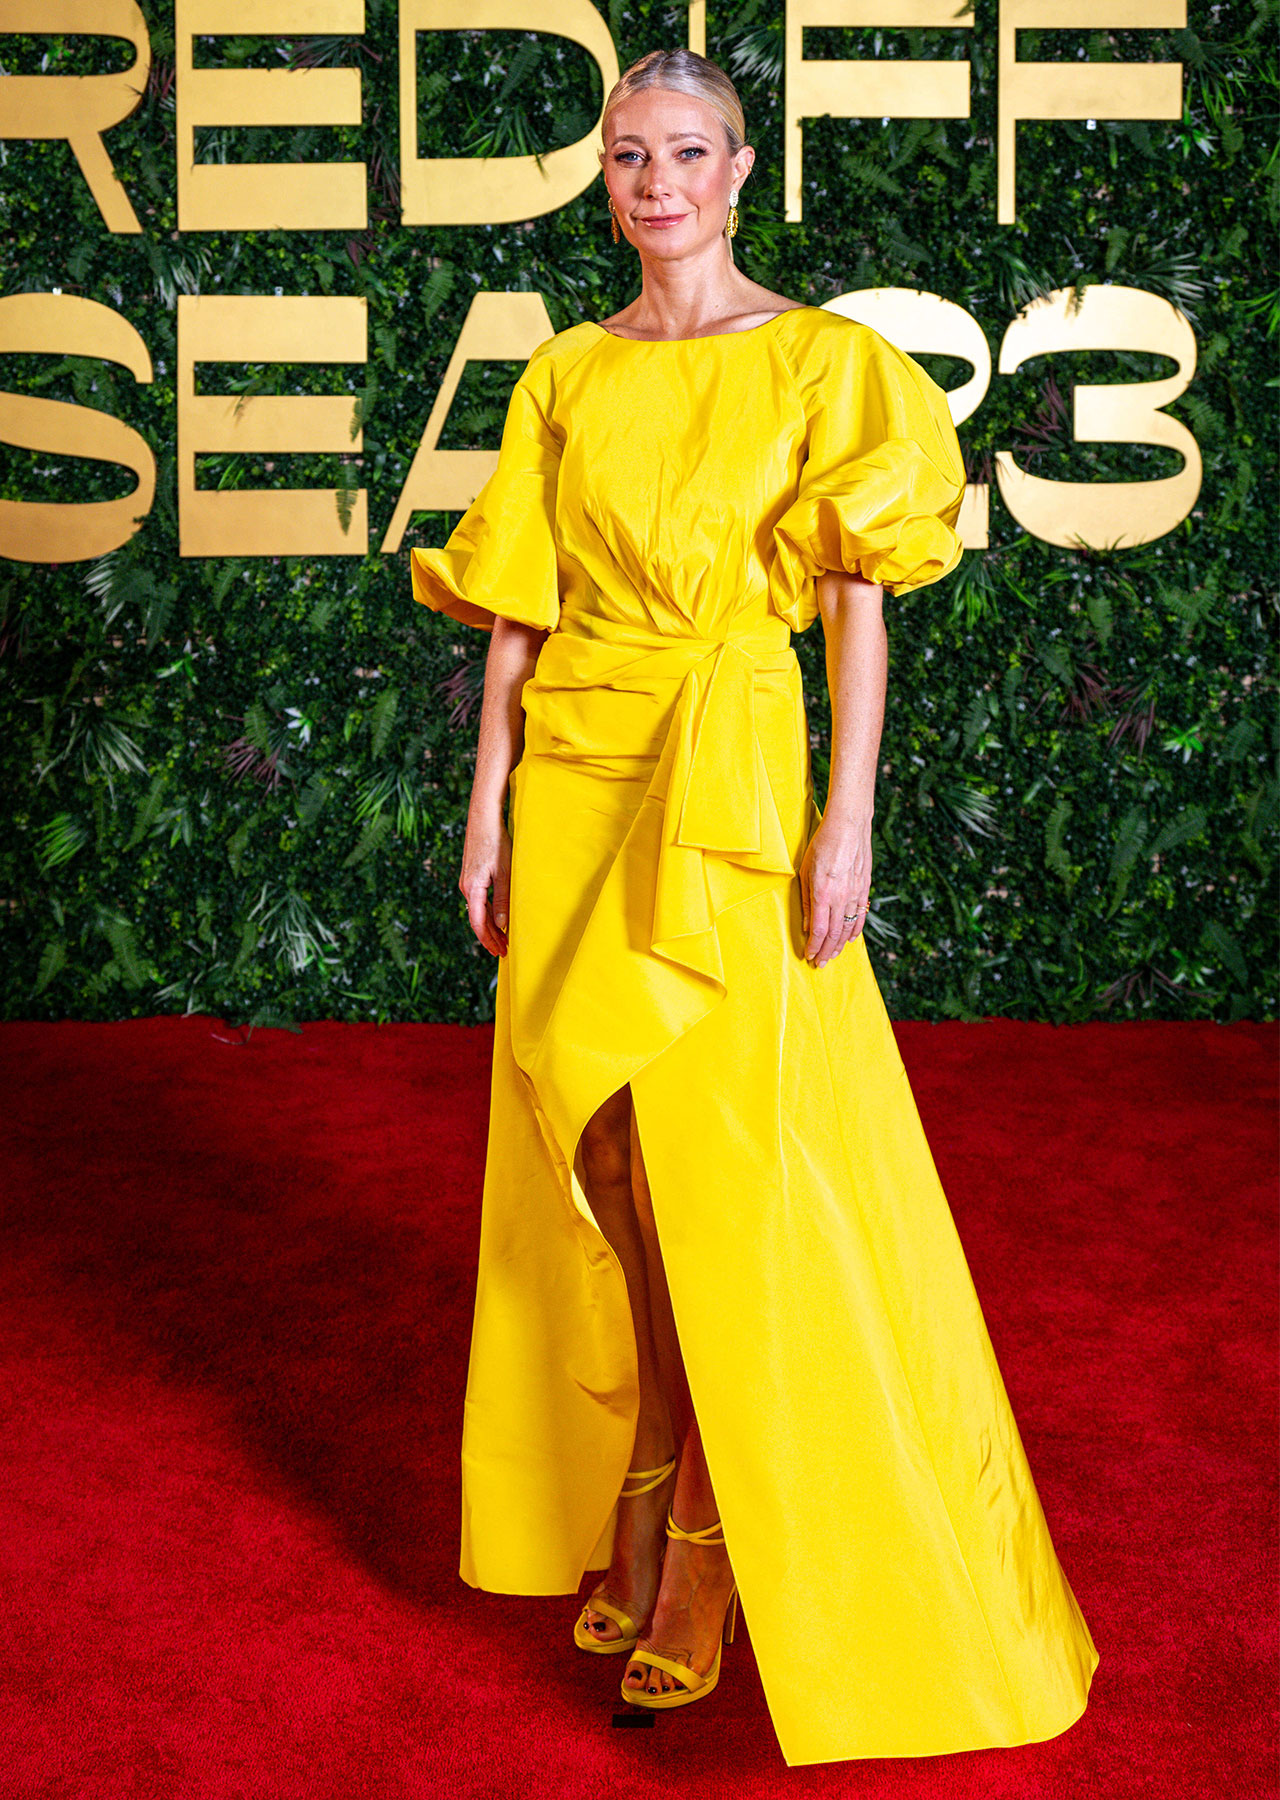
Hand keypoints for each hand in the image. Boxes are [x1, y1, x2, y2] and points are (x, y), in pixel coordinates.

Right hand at [458, 808, 510, 957]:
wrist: (483, 817)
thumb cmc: (496, 842)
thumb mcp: (505, 872)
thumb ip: (503, 899)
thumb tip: (502, 925)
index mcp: (472, 888)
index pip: (478, 922)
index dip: (489, 940)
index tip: (500, 952)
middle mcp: (466, 887)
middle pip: (477, 920)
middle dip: (490, 937)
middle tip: (504, 952)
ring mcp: (467, 881)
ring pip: (478, 911)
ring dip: (490, 926)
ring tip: (502, 939)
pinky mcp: (471, 875)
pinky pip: (478, 901)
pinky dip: (487, 913)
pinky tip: (497, 919)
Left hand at [799, 812, 871, 967]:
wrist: (848, 825)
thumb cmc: (822, 844)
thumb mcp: (805, 871)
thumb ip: (805, 900)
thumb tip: (806, 925)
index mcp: (823, 894)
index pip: (819, 930)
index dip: (814, 947)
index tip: (809, 956)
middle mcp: (841, 897)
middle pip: (834, 934)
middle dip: (826, 952)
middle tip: (820, 963)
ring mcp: (855, 893)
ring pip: (848, 927)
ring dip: (839, 945)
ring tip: (832, 955)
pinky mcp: (864, 888)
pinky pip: (860, 915)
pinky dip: (855, 930)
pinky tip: (850, 939)